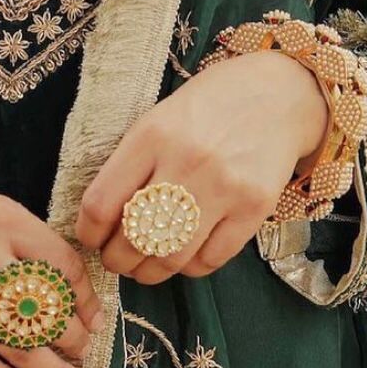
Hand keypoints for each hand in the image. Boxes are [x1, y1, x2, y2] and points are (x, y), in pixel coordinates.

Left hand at [74, 50, 329, 283]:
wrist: (278, 94)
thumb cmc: (211, 104)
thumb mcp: (161, 117)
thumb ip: (134, 162)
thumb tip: (102, 217)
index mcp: (152, 135)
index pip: (101, 203)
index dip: (88, 233)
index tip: (90, 238)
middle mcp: (185, 162)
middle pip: (133, 239)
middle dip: (116, 260)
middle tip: (116, 259)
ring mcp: (223, 188)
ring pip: (170, 258)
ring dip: (149, 272)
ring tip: (144, 267)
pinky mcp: (254, 209)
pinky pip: (210, 260)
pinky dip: (190, 267)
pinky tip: (185, 255)